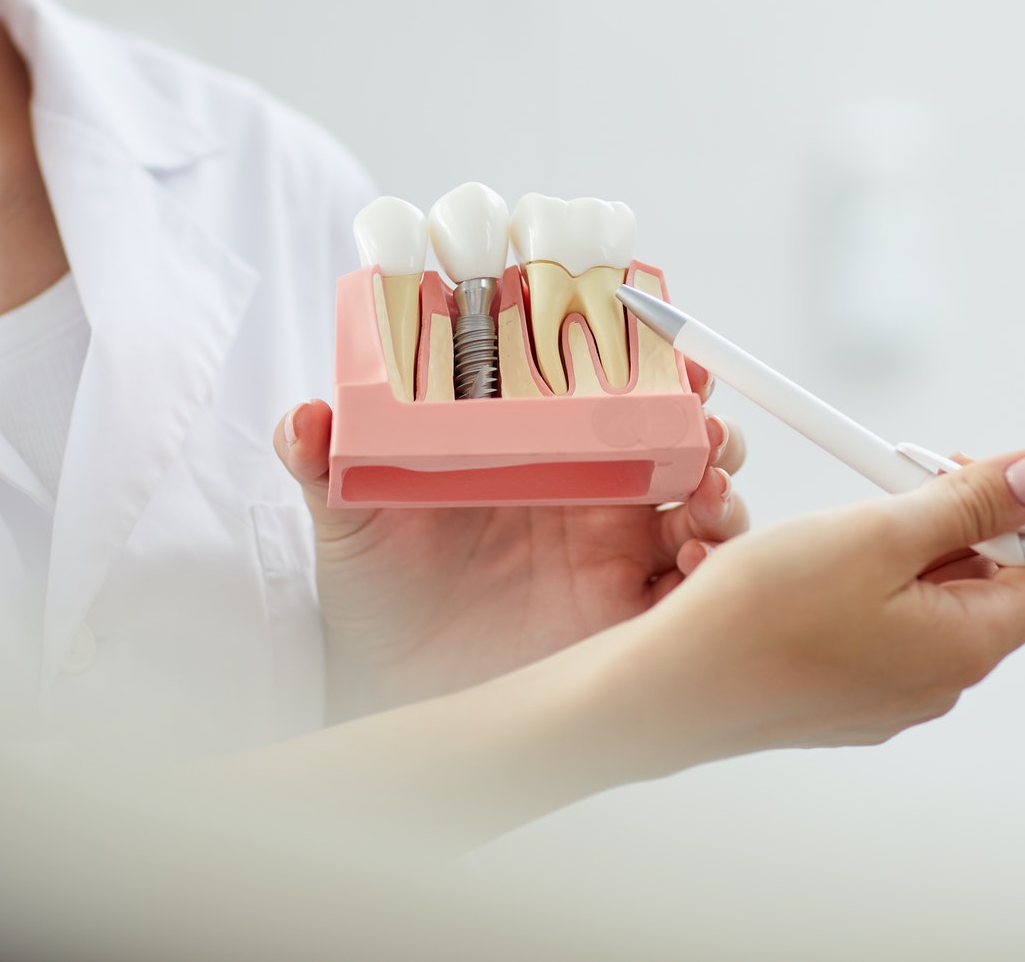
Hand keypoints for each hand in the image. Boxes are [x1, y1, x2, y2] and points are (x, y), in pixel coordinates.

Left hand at [274, 366, 749, 719]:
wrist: (384, 687)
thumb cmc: (375, 590)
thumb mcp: (347, 517)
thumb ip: (324, 462)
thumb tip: (304, 416)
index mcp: (542, 448)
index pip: (610, 385)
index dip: (647, 356)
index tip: (664, 338)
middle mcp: (593, 492)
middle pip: (677, 434)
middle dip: (705, 414)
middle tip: (700, 412)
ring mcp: (619, 550)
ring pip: (703, 498)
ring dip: (720, 481)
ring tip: (707, 484)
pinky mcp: (631, 613)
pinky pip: (695, 584)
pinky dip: (715, 563)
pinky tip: (694, 556)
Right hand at [605, 450, 1024, 766]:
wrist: (670, 687)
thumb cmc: (764, 613)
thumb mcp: (879, 532)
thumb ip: (969, 502)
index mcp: (966, 645)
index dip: (1020, 512)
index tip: (956, 475)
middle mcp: (940, 682)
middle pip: (990, 583)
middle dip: (951, 520)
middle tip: (888, 485)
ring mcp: (891, 696)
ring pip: (930, 601)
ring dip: (902, 549)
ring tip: (840, 527)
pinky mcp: (846, 697)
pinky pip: (884, 628)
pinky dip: (865, 585)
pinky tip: (810, 570)